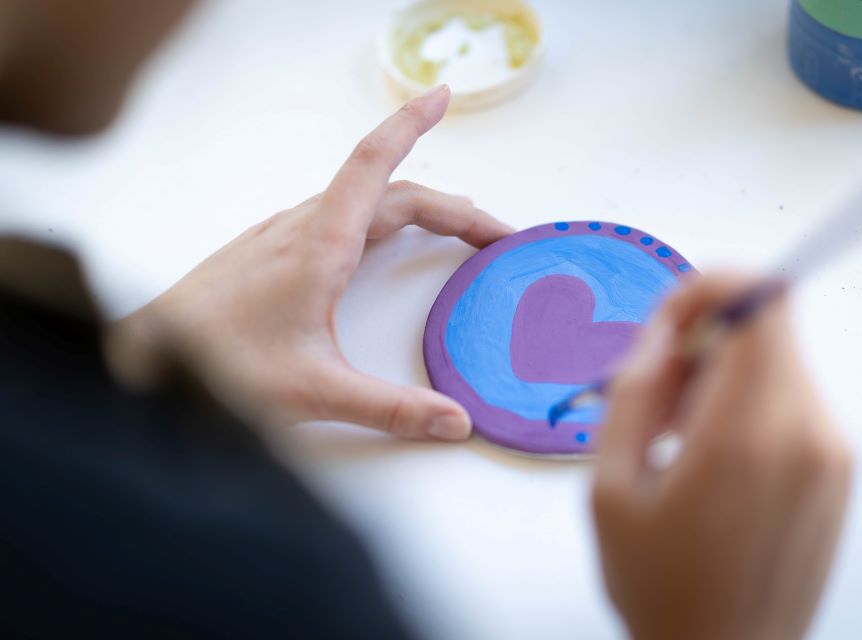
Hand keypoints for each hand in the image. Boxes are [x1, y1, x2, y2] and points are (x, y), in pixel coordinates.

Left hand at [107, 86, 512, 440]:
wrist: (145, 362)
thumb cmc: (219, 368)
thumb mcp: (315, 392)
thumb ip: (391, 409)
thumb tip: (455, 422)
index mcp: (320, 245)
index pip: (376, 167)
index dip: (412, 126)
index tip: (441, 96)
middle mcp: (302, 229)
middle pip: (389, 193)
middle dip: (449, 205)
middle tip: (493, 234)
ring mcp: (282, 237)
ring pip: (361, 204)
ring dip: (413, 207)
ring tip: (451, 229)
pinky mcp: (268, 253)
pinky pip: (336, 217)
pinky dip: (377, 218)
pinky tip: (376, 244)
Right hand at [592, 275, 851, 639]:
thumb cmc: (663, 589)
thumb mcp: (609, 489)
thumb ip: (631, 394)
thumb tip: (660, 335)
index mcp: (746, 436)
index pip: (757, 303)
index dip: (707, 289)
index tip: (669, 322)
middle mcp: (807, 435)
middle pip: (765, 330)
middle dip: (702, 343)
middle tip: (655, 398)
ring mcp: (832, 455)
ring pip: (776, 364)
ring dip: (722, 378)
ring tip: (676, 441)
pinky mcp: (839, 471)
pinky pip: (792, 400)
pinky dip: (748, 405)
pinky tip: (709, 460)